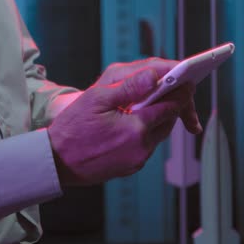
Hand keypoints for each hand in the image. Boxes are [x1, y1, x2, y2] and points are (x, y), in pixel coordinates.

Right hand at [48, 65, 200, 185]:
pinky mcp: (131, 167)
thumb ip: (129, 87)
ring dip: (158, 118)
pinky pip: (146, 145)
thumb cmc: (72, 128)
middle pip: (168, 121)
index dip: (180, 92)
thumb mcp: (97, 98)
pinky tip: (133, 121)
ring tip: (149, 102)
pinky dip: (146, 131)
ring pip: (158, 134)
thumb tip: (154, 76)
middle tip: (170, 87)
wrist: (56, 161)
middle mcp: (141, 147)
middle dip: (172, 104)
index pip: (170, 107)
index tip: (187, 80)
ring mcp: (137, 160)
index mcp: (135, 128)